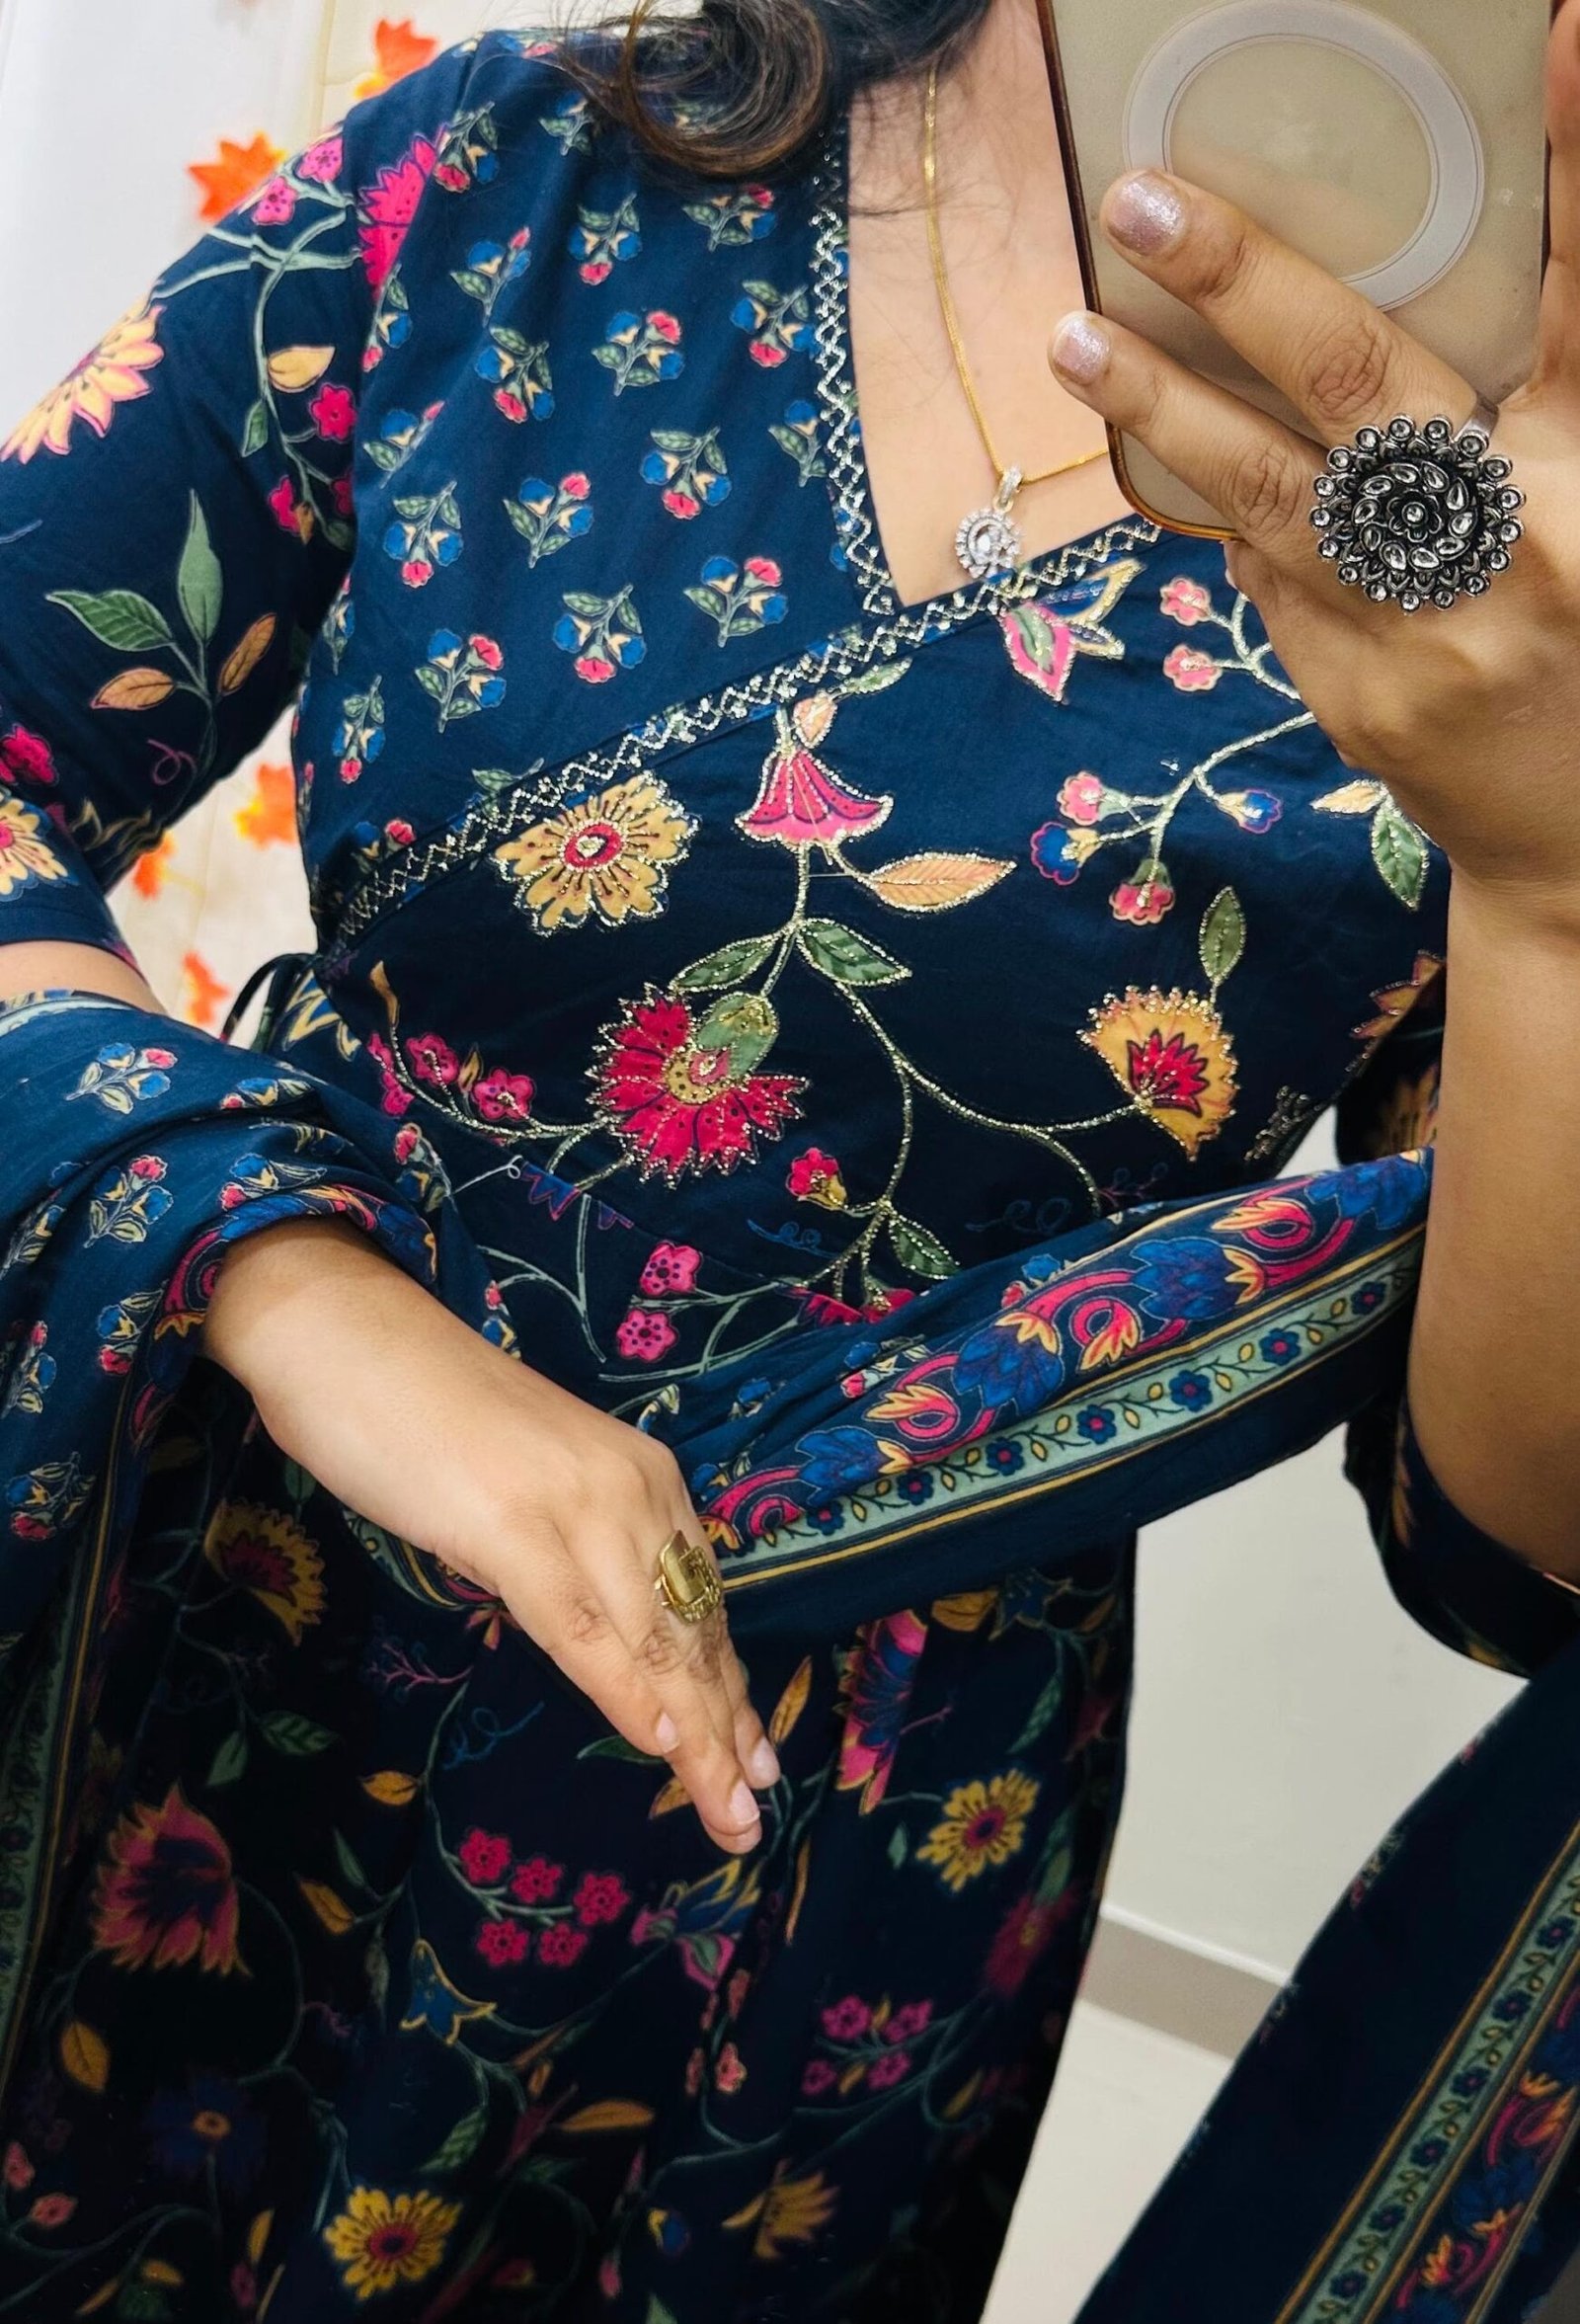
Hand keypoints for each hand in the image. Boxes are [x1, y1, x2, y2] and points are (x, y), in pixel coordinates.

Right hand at [205, 1220, 779, 1853]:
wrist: (347, 1334)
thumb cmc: (424, 1411)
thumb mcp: (529, 1486)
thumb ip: (575, 1547)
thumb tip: (602, 1629)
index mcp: (641, 1475)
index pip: (700, 1601)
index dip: (729, 1687)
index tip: (757, 1761)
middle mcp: (631, 1487)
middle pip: (691, 1630)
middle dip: (727, 1730)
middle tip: (751, 1816)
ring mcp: (577, 1503)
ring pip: (653, 1640)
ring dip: (695, 1735)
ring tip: (724, 1812)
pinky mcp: (514, 1524)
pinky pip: (583, 1628)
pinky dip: (627, 1691)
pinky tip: (660, 1744)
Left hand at [1048, 1, 1579, 934]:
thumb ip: (1545, 405)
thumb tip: (1395, 303)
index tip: (1563, 30)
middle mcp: (1517, 551)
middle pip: (1367, 390)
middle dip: (1251, 283)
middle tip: (1148, 198)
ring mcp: (1423, 639)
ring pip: (1271, 495)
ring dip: (1163, 405)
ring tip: (1075, 329)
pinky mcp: (1353, 702)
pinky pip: (1265, 577)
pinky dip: (1220, 506)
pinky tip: (1158, 444)